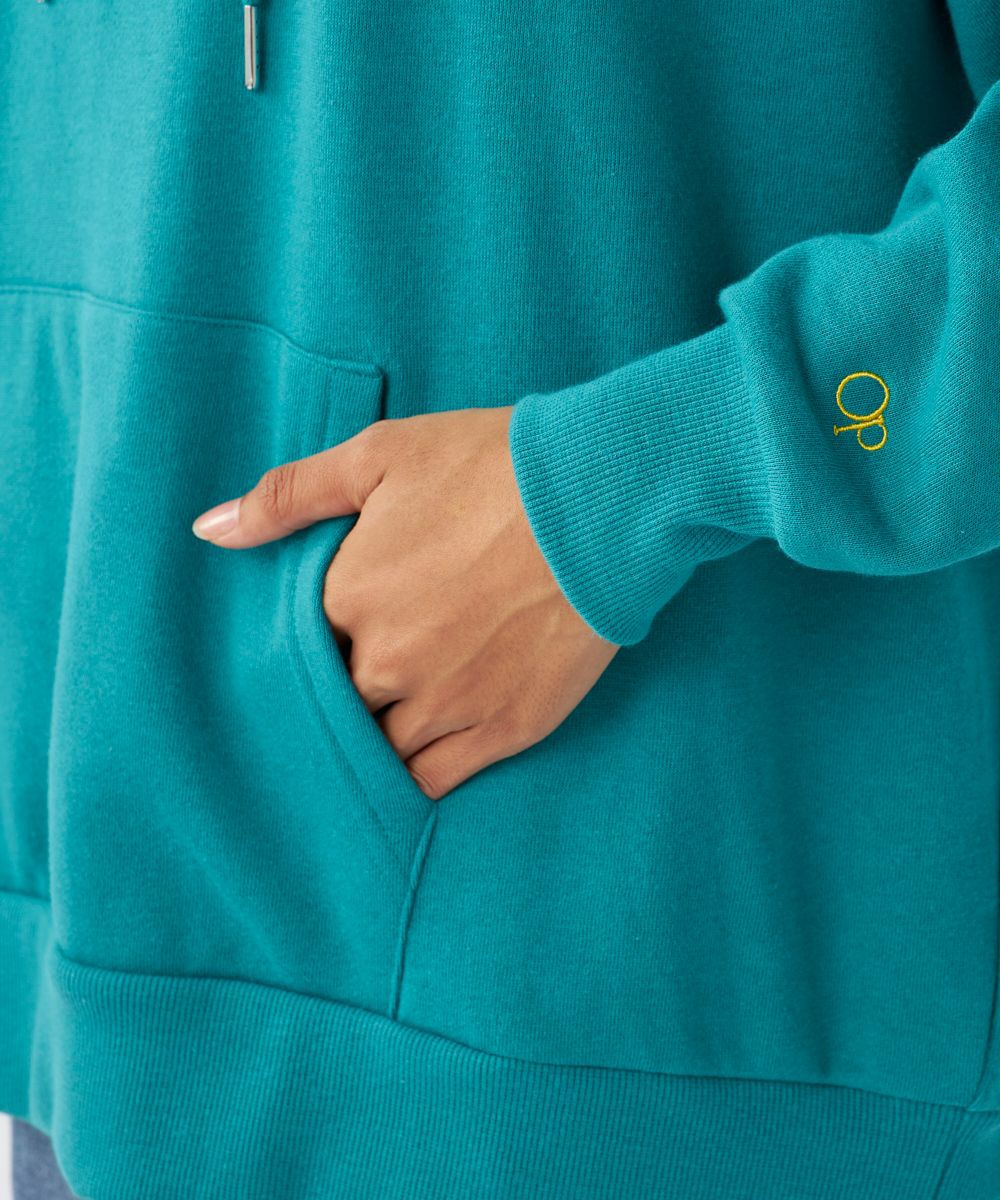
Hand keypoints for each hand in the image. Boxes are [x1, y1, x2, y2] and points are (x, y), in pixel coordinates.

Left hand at [191, 407, 619, 798]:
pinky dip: (415, 776)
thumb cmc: (489, 466)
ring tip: (392, 716)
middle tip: (368, 674)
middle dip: (342, 696)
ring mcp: (447, 703)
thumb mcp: (380, 456)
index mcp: (347, 597)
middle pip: (335, 707)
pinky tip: (417, 756)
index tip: (334, 636)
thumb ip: (289, 497)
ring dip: (375, 738)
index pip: (296, 652)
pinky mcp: (504, 729)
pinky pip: (433, 781)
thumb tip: (208, 531)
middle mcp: (387, 662)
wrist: (602, 499)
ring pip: (379, 751)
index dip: (312, 646)